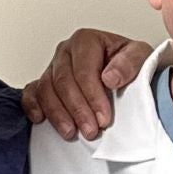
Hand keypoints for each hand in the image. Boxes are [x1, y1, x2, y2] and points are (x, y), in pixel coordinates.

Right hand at [20, 30, 153, 139]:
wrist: (124, 71)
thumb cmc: (128, 63)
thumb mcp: (140, 56)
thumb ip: (130, 63)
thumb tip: (110, 77)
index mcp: (86, 41)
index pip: (84, 70)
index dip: (93, 96)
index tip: (104, 118)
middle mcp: (66, 51)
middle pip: (63, 82)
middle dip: (77, 110)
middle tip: (90, 131)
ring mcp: (53, 67)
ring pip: (46, 90)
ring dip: (57, 114)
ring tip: (71, 133)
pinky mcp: (44, 82)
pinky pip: (32, 92)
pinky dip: (33, 106)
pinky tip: (41, 119)